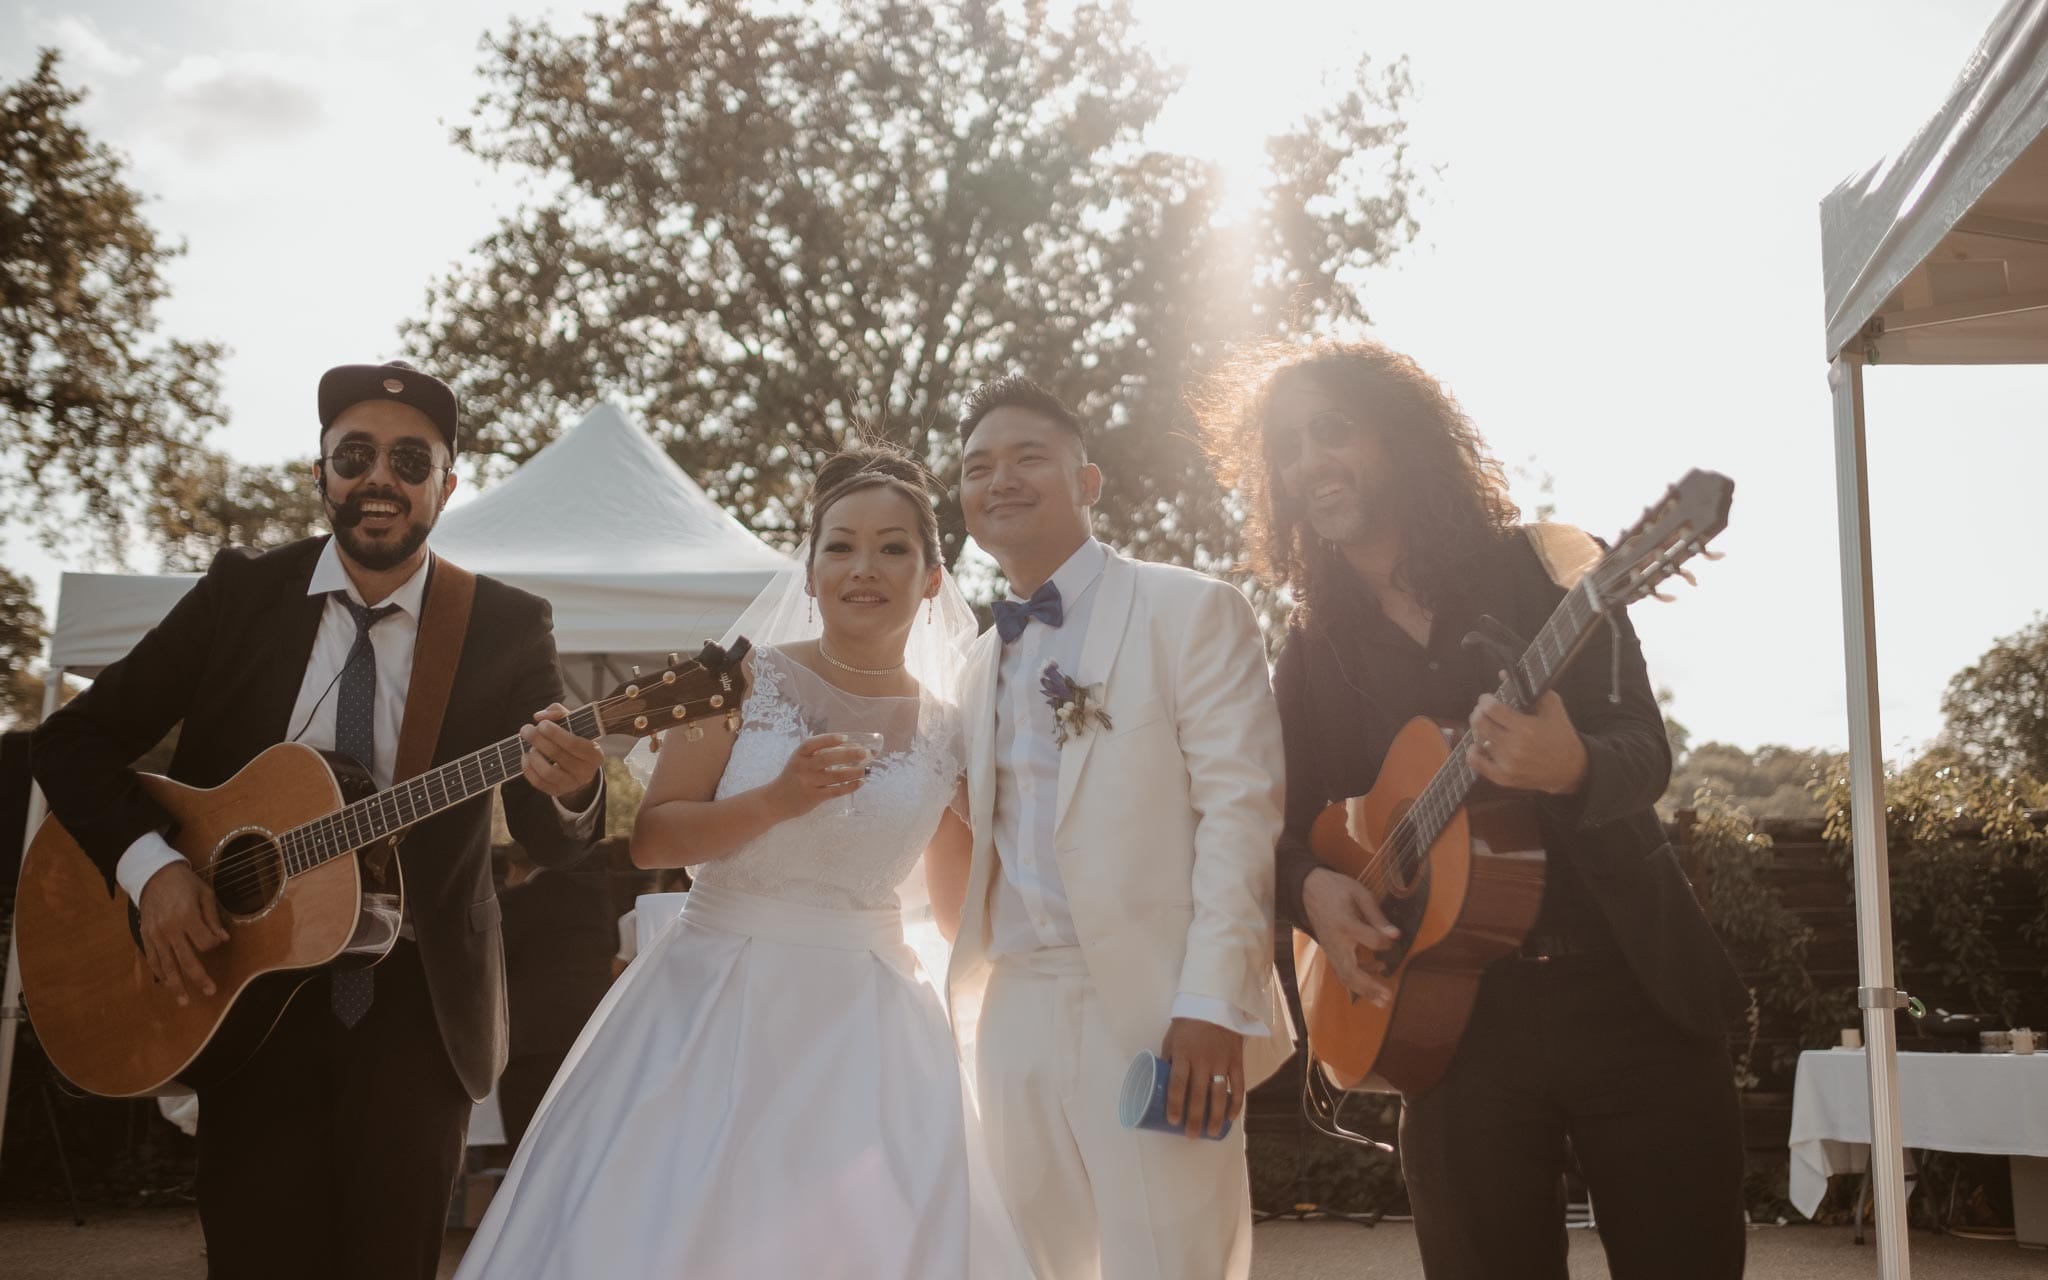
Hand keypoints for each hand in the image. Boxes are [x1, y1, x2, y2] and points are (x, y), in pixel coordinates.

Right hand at [137, 861, 228, 1005]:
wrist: (153, 874)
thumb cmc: (184, 883)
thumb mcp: (205, 894)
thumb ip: (213, 918)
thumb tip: (223, 940)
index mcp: (186, 917)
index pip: (204, 943)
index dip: (213, 944)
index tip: (216, 941)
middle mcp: (169, 930)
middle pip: (186, 960)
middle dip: (199, 978)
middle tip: (210, 992)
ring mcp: (155, 935)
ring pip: (166, 965)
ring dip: (176, 985)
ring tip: (184, 1001)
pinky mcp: (145, 936)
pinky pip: (153, 959)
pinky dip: (159, 973)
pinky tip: (167, 984)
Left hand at [520, 704, 604, 800]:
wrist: (578, 768)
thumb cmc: (573, 740)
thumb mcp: (573, 724)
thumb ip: (558, 713)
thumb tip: (539, 716)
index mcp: (594, 754)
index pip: (573, 743)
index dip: (555, 733)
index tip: (541, 724)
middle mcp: (586, 772)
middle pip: (558, 755)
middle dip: (538, 740)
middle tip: (526, 730)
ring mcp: (572, 784)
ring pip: (547, 772)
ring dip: (534, 756)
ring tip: (529, 746)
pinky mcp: (557, 792)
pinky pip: (539, 783)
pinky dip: (528, 769)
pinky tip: (525, 757)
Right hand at [767, 734, 869, 817]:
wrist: (776, 801)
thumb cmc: (794, 776)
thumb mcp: (802, 761)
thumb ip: (821, 753)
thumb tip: (853, 748)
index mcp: (800, 754)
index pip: (813, 744)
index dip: (829, 740)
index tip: (845, 738)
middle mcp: (803, 767)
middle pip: (827, 759)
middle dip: (848, 755)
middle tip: (865, 753)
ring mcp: (808, 783)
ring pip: (834, 776)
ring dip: (853, 772)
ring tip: (866, 769)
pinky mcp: (813, 797)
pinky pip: (835, 791)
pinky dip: (849, 787)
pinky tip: (860, 783)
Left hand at [1160, 1017, 1244, 1138]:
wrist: (1214, 1004)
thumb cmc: (1187, 1025)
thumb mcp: (1171, 1040)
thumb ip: (1169, 1062)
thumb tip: (1162, 1086)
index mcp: (1183, 1054)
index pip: (1178, 1084)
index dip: (1175, 1104)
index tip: (1173, 1121)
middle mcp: (1203, 1060)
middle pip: (1199, 1094)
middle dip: (1195, 1118)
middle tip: (1191, 1135)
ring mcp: (1222, 1061)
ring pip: (1219, 1094)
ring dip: (1216, 1116)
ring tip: (1212, 1133)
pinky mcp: (1236, 1060)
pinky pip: (1238, 1085)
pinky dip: (1236, 1103)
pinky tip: (1231, 1117)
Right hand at [1300, 867, 1398, 1004]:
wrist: (1307, 889)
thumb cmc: (1335, 888)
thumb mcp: (1359, 893)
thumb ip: (1376, 915)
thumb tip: (1395, 935)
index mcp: (1345, 924)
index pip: (1371, 940)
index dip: (1385, 942)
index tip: (1394, 938)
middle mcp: (1336, 942)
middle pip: (1351, 971)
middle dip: (1369, 986)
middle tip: (1387, 996)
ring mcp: (1330, 949)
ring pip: (1345, 976)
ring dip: (1363, 990)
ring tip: (1381, 1000)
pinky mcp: (1329, 952)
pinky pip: (1341, 971)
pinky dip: (1355, 982)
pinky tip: (1371, 980)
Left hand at [1467, 681, 1588, 795]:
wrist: (1570, 769)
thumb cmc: (1561, 734)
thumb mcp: (1552, 707)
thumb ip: (1529, 688)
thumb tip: (1503, 673)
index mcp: (1526, 728)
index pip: (1492, 709)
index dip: (1485, 700)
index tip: (1487, 698)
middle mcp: (1514, 746)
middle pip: (1481, 723)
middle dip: (1479, 712)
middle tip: (1483, 710)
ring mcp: (1507, 764)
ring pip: (1479, 740)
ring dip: (1479, 730)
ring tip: (1487, 726)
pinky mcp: (1503, 777)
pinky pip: (1476, 763)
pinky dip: (1473, 752)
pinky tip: (1478, 745)